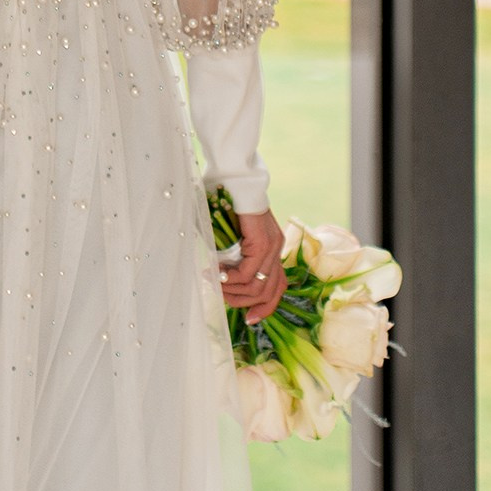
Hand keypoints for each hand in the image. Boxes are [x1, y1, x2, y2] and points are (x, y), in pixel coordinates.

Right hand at [220, 208, 285, 323]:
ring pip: (257, 287)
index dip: (265, 307)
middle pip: (268, 293)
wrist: (233, 173)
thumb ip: (230, 253)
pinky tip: (215, 272)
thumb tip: (218, 276)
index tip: (248, 318)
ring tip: (213, 282)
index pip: (278, 288)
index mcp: (272, 247)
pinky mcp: (262, 241)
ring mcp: (272, 245)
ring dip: (232, 291)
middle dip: (242, 302)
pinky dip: (231, 278)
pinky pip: (248, 272)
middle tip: (219, 295)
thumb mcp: (230, 233)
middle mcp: (276, 249)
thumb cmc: (227, 198)